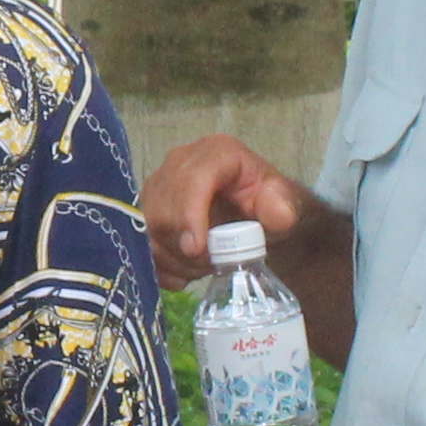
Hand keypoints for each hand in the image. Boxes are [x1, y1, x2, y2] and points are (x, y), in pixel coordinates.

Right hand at [143, 133, 317, 285]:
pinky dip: (163, 267)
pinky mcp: (144, 211)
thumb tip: (278, 216)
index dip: (188, 213)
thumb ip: (283, 206)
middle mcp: (179, 163)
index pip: (192, 179)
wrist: (254, 219)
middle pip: (163, 207)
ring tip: (204, 266)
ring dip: (175, 259)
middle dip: (185, 246)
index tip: (195, 249)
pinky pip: (141, 244)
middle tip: (212, 264)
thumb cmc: (268, 206)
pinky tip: (186, 272)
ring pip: (148, 229)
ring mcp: (157, 187)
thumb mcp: (284, 204)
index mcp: (216, 154)